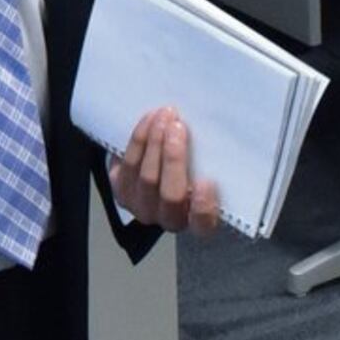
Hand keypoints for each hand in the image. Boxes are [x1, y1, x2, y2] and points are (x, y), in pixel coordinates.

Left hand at [107, 108, 223, 235]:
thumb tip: (218, 133)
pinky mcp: (121, 190)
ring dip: (154, 141)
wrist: (163, 164)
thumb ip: (215, 162)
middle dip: (173, 159)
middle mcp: (169, 219)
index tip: (206, 181)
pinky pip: (127, 166)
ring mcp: (142, 207)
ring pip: (146, 178)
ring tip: (164, 116)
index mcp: (199, 221)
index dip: (203, 205)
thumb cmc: (198, 166)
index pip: (202, 223)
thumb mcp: (212, 168)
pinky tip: (150, 120)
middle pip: (170, 195)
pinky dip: (139, 139)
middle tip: (178, 128)